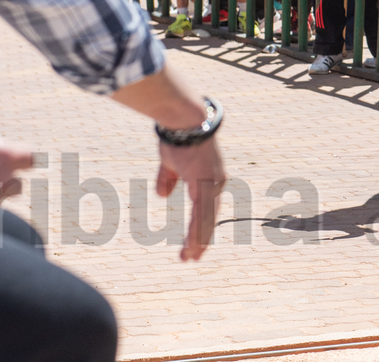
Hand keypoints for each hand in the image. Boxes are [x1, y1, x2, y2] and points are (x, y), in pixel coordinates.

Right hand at [157, 139, 226, 260]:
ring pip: (207, 220)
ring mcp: (213, 185)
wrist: (184, 121)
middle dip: (201, 239)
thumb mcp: (170, 162)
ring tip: (189, 257)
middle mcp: (216, 184)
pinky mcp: (207, 186)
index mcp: (209, 179)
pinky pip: (202, 214)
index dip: (200, 227)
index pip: (206, 208)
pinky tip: (192, 245)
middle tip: (192, 257)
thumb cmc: (177, 137)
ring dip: (198, 240)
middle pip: (210, 218)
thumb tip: (162, 196)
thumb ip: (168, 179)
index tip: (193, 243)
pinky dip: (197, 232)